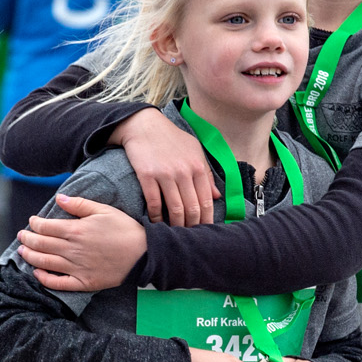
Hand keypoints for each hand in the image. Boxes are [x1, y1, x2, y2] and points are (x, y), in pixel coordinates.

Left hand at [16, 195, 146, 291]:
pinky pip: (58, 283)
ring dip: (30, 256)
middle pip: (41, 244)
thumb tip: (59, 198)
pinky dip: (44, 279)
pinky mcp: (83, 282)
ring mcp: (77, 268)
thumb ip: (79, 204)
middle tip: (21, 236)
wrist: (143, 253)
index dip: (35, 224)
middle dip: (27, 239)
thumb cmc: (124, 229)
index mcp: (76, 230)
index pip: (46, 227)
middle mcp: (72, 250)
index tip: (32, 221)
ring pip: (45, 263)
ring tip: (22, 252)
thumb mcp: (103, 210)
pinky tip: (37, 273)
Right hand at [111, 108, 219, 225]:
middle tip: (190, 235)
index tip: (205, 230)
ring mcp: (165, 174)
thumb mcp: (194, 150)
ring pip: (175, 208)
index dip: (207, 219)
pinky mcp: (147, 175)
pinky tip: (156, 221)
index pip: (206, 200)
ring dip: (176, 224)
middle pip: (192, 208)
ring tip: (175, 232)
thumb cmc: (171, 138)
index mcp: (198, 166)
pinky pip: (154, 202)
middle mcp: (184, 171)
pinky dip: (156, 216)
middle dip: (192, 226)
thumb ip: (206, 174)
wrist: (144, 125)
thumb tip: (217, 196)